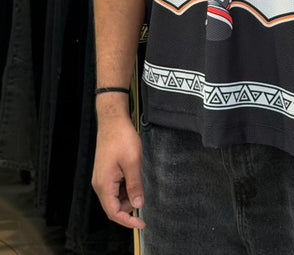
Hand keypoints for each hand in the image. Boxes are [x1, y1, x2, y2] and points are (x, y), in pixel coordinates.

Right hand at [92, 114, 145, 229]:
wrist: (112, 120)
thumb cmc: (122, 138)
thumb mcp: (133, 162)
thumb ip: (135, 185)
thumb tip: (138, 205)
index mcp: (104, 185)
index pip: (114, 213)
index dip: (128, 221)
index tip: (142, 224)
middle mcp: (100, 184)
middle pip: (115, 206)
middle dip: (130, 205)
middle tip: (142, 191)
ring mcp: (102, 177)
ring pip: (116, 196)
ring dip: (129, 194)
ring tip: (138, 177)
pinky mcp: (106, 171)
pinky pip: (116, 186)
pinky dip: (126, 185)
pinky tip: (133, 173)